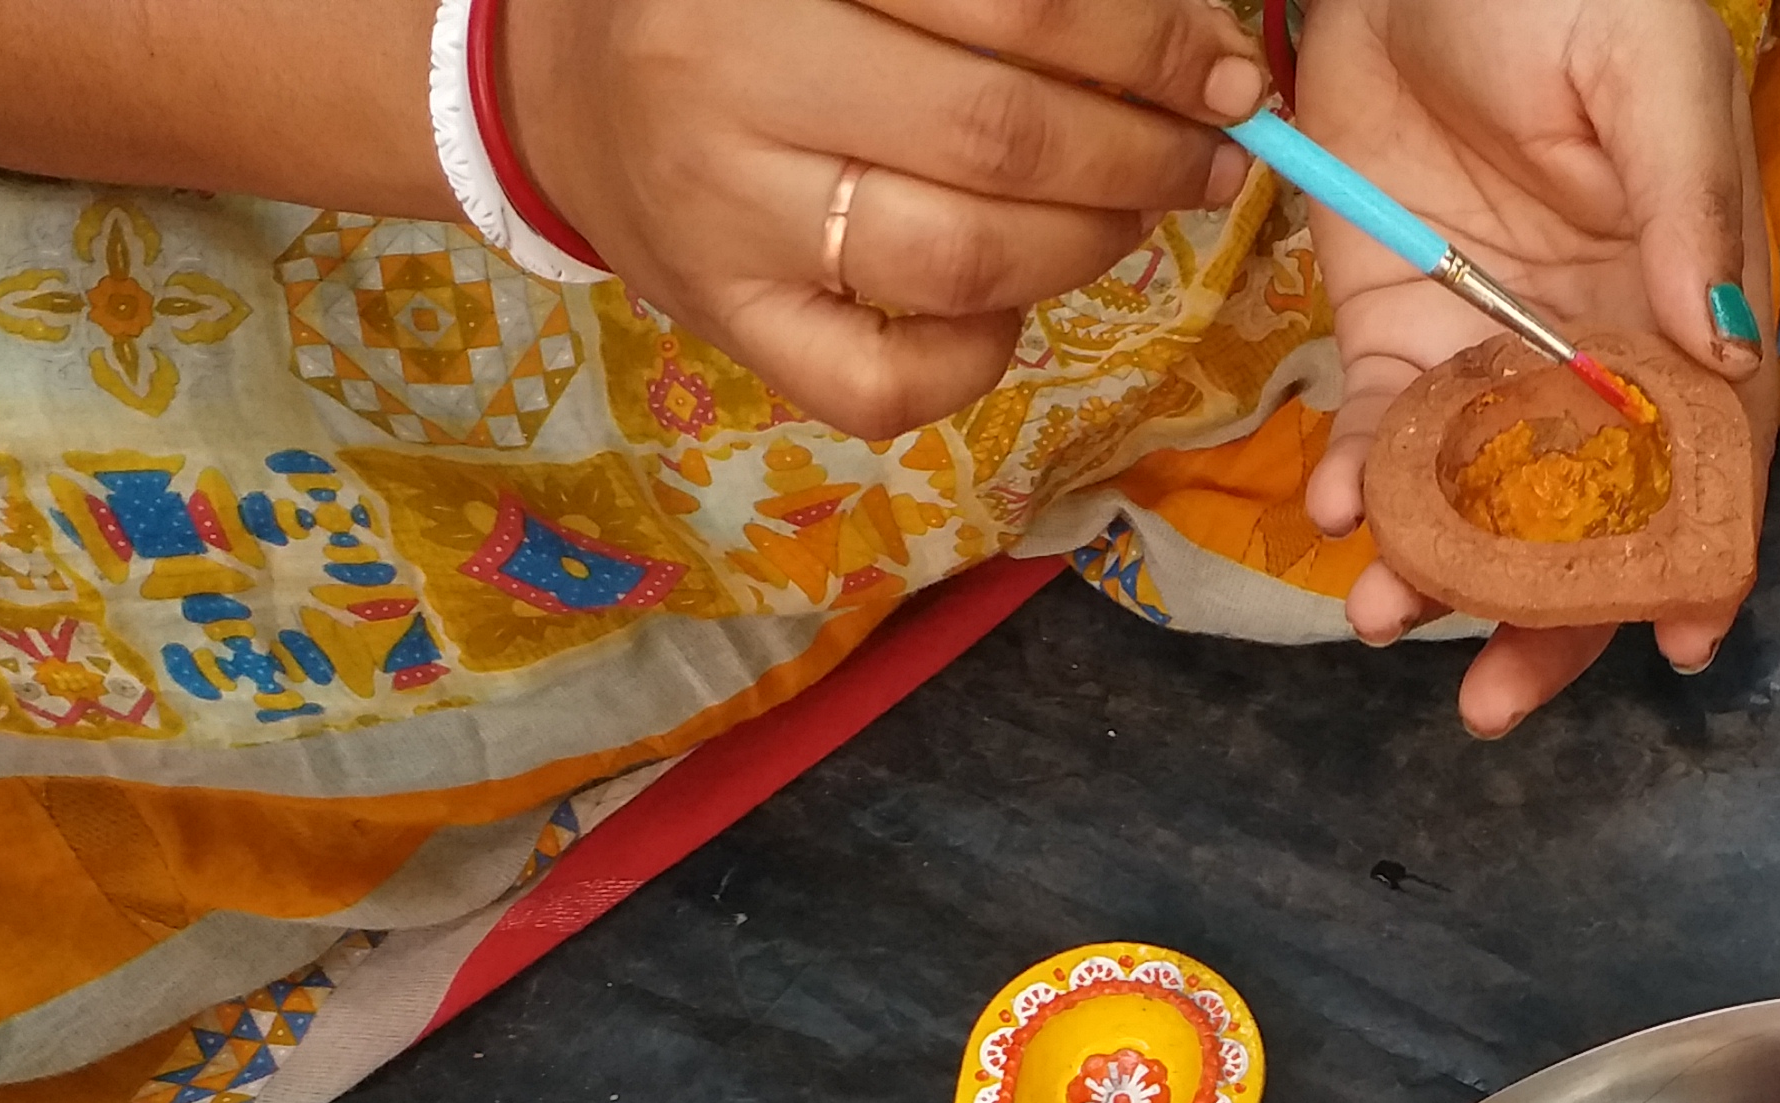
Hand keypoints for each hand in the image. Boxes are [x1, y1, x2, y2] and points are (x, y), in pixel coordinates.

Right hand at [504, 0, 1272, 437]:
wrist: (566, 87)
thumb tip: (1175, 36)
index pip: (1010, 4)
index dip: (1139, 42)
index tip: (1213, 65)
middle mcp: (730, 87)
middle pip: (998, 137)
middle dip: (1141, 152)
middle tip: (1205, 152)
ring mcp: (723, 223)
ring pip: (961, 263)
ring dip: (1089, 246)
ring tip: (1131, 212)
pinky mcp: (724, 325)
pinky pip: (880, 387)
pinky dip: (977, 359)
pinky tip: (1003, 306)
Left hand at [1294, 0, 1776, 735]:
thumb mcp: (1648, 78)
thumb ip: (1686, 206)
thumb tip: (1719, 347)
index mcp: (1686, 300)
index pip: (1710, 452)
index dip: (1698, 550)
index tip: (1678, 639)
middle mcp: (1594, 350)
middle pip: (1588, 516)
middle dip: (1545, 616)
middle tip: (1491, 698)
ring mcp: (1488, 349)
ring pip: (1476, 501)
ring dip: (1434, 572)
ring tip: (1381, 612)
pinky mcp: (1391, 328)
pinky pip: (1382, 433)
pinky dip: (1362, 484)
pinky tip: (1337, 509)